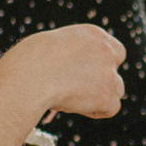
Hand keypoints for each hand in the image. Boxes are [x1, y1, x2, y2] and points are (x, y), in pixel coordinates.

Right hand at [0, 24, 125, 119]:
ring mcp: (109, 73)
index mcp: (94, 34)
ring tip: (72, 98)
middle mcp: (107, 51)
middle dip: (103, 82)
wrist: (29, 76)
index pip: (114, 51)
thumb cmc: (29, 62)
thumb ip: (73, 55)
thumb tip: (73, 73)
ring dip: (99, 97)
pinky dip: (95, 111)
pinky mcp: (108, 95)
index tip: (90, 74)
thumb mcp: (54, 47)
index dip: (103, 65)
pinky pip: (111, 108)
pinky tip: (74, 106)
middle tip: (81, 90)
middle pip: (115, 72)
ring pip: (116, 91)